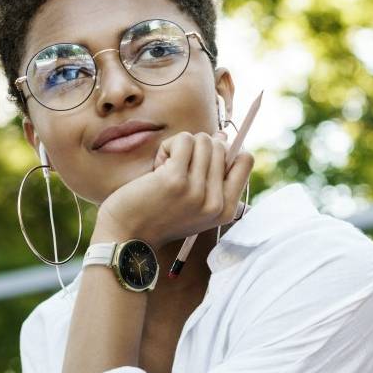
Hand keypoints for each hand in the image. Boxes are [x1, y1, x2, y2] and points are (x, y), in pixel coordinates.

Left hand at [98, 128, 253, 246]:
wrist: (126, 236)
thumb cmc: (158, 215)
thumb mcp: (196, 204)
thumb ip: (213, 176)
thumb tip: (222, 136)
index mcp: (226, 210)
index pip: (245, 160)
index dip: (226, 151)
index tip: (204, 160)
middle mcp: (216, 203)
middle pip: (221, 146)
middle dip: (198, 149)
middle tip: (178, 170)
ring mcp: (198, 192)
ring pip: (203, 140)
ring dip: (181, 147)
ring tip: (166, 169)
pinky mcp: (176, 179)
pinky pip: (183, 140)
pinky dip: (169, 146)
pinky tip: (157, 167)